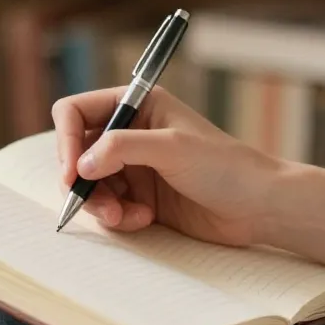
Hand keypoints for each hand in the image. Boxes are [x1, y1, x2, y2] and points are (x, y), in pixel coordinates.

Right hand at [51, 86, 280, 246]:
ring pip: (89, 184)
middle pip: (76, 153)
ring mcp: (134, 166)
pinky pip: (109, 207)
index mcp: (137, 105)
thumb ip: (121, 148)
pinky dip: (119, 217)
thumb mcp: (171, 148)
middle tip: (93, 203)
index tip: (71, 172)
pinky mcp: (140, 197)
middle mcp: (130, 132)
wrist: (258, 206)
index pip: (76, 112)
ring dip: (100, 204)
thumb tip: (80, 165)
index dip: (66, 140)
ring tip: (125, 217)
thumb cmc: (224, 166)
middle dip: (82, 181)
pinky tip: (144, 219)